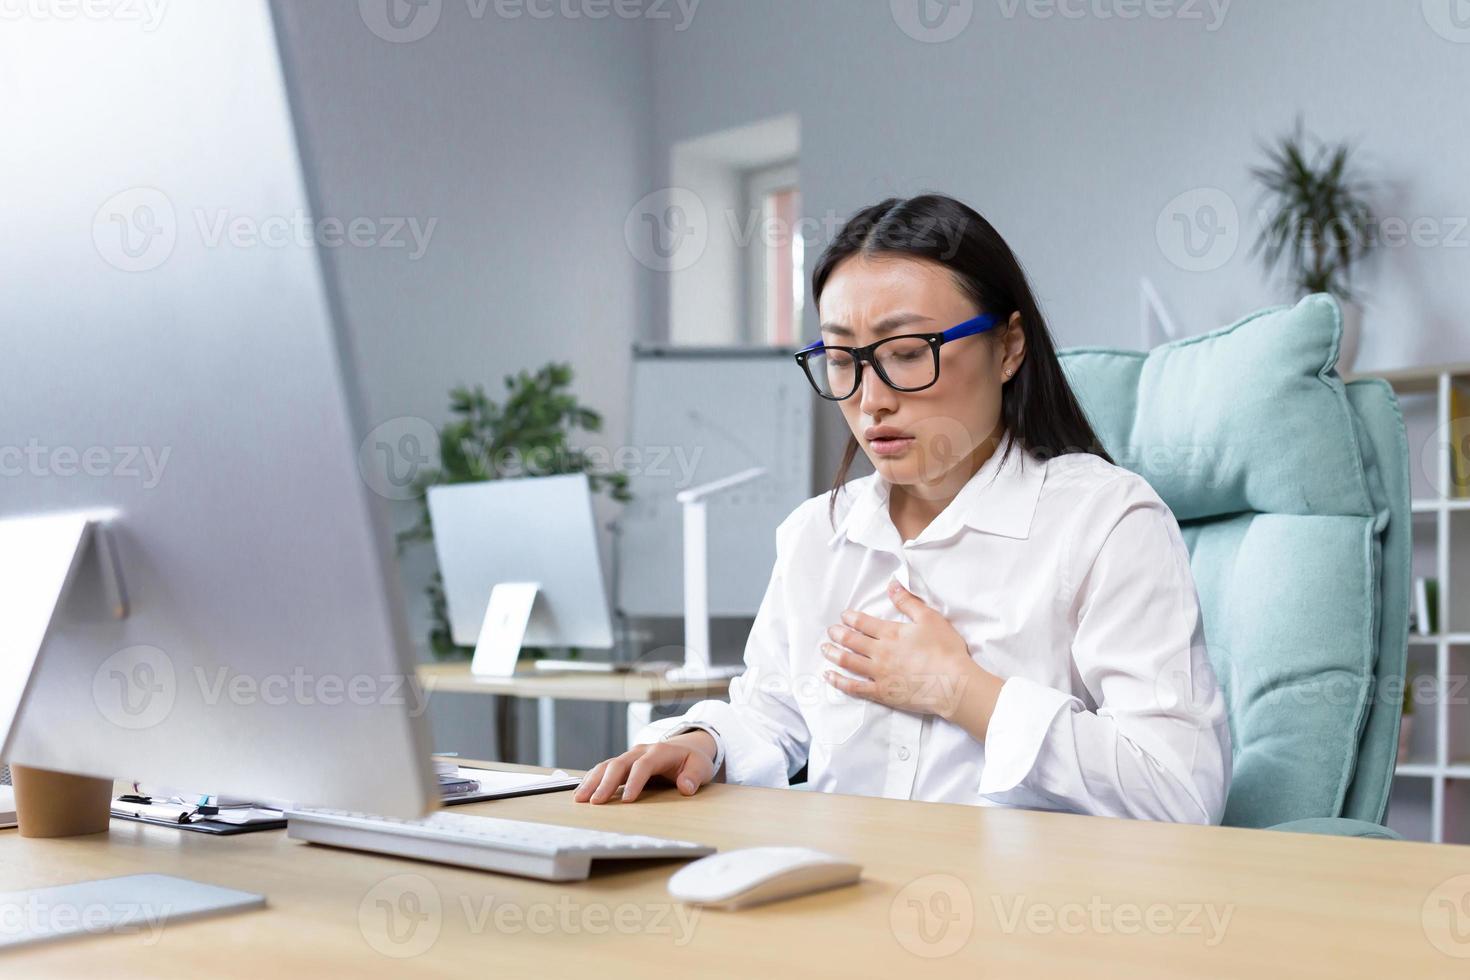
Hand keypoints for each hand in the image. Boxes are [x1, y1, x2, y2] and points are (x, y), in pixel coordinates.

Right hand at [572, 730, 717, 803]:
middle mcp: (641, 751)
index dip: (634, 782)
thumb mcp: (701, 767)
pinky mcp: (623, 764)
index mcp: (660, 751)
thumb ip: (694, 776)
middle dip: (605, 783)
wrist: (687, 749)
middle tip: (595, 802)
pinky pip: (604, 769)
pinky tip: (581, 792)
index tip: (626, 801)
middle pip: (619, 764)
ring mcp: (630, 756)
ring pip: (607, 765)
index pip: (644, 765)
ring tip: (580, 799)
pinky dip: (592, 780)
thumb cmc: (693, 761)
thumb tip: (685, 787)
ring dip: (592, 781)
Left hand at [821, 579, 1003, 734]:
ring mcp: (878, 674)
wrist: (953, 683)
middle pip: (851, 641)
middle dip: (838, 634)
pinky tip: (829, 676)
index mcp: (890, 633)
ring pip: (848, 662)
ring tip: (824, 649)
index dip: (850, 618)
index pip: (862, 623)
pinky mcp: (882, 693)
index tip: (843, 616)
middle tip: (830, 631)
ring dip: (833, 654)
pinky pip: (854, 687)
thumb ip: (908, 601)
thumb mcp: (929, 618)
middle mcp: (880, 652)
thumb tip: (892, 584)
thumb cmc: (945, 650)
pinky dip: (839, 681)